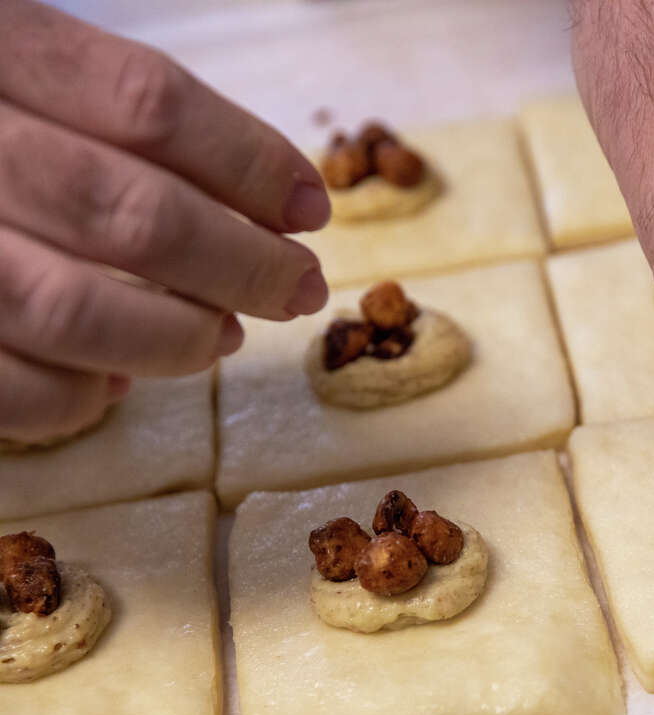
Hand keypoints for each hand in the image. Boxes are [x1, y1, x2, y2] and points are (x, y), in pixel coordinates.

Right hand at [0, 1, 330, 443]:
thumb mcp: (7, 65)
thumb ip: (105, 112)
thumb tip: (264, 203)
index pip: (144, 102)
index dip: (248, 160)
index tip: (311, 204)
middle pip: (127, 212)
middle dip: (241, 263)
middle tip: (299, 286)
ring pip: (71, 309)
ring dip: (174, 335)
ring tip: (222, 336)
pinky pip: (7, 386)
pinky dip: (76, 397)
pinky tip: (112, 384)